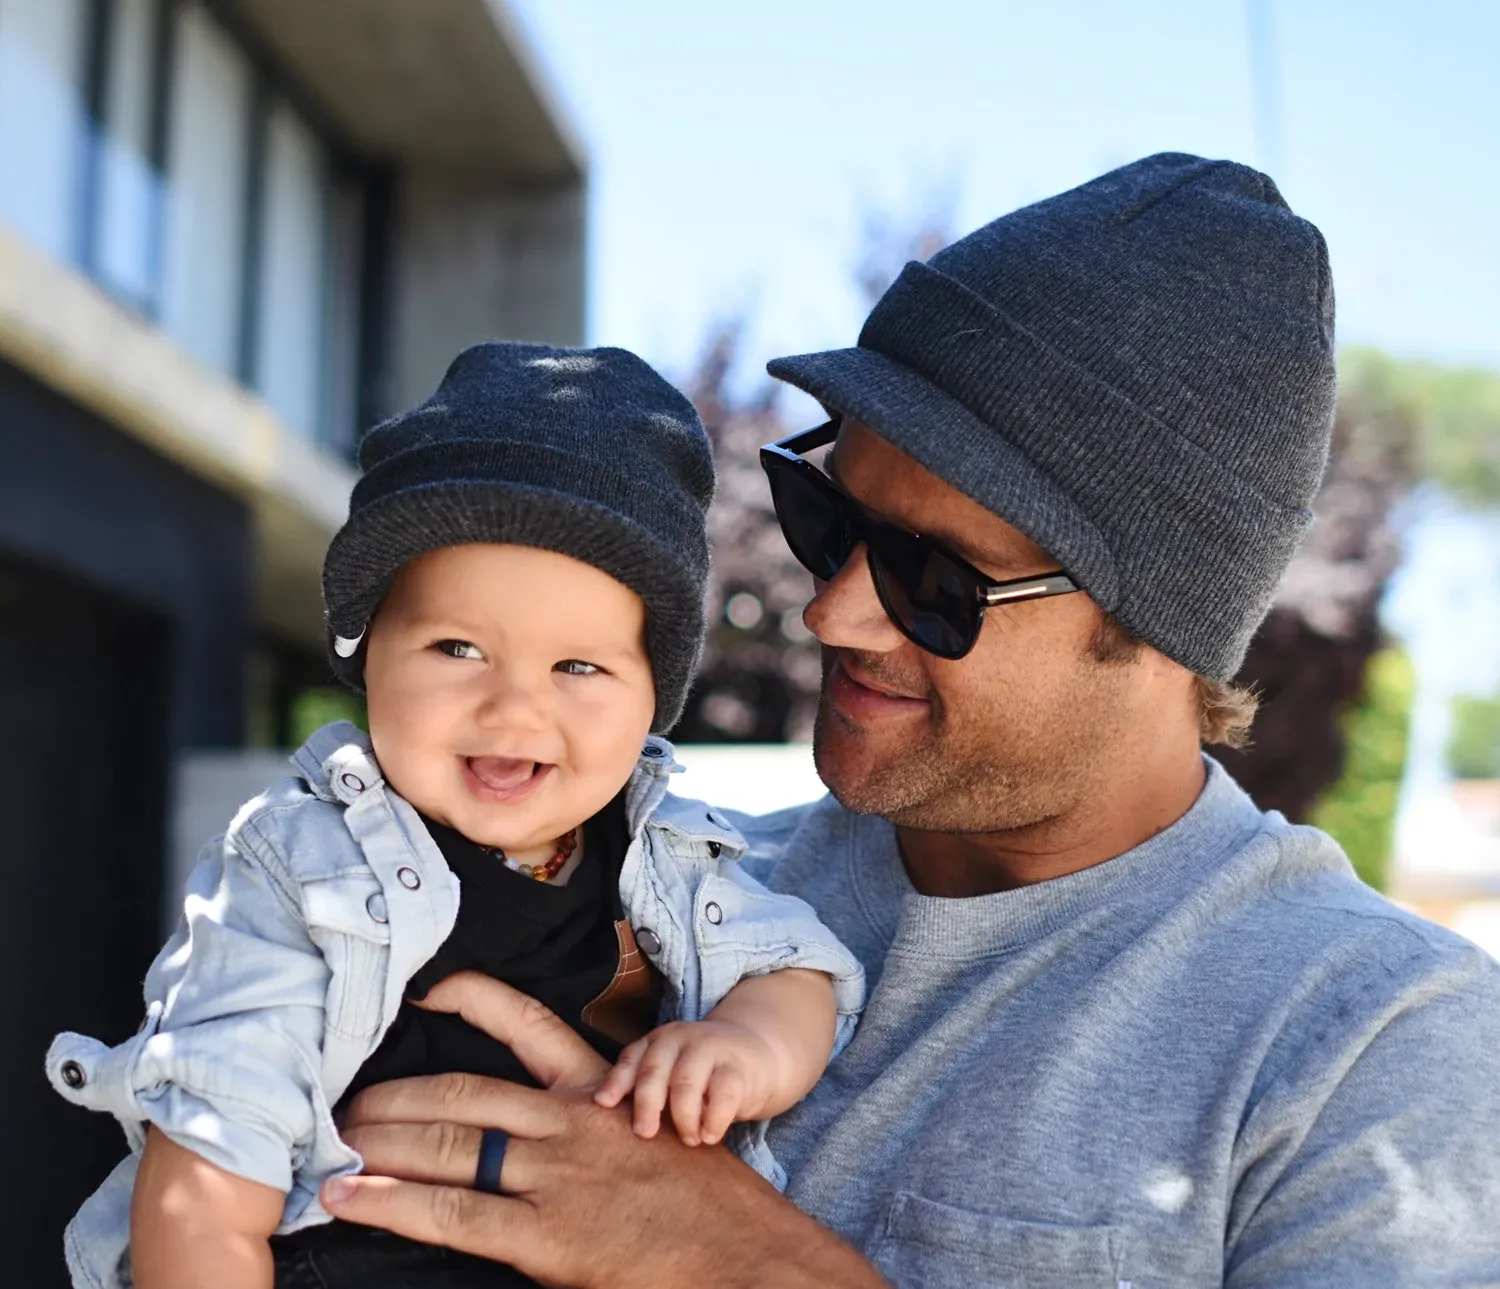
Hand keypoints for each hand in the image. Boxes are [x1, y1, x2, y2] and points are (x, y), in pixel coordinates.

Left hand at [321, 971, 881, 1288]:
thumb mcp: (658, 1138)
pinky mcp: (546, 1238)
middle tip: (345, 1098)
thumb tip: (547, 1130)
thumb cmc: (707, 1203)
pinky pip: (452, 1215)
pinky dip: (393, 1203)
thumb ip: (603, 1124)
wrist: (747, 1255)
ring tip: (334, 1142)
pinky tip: (350, 1197)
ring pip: (448, 1147)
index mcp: (601, 1092)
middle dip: (397, 1095)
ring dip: (382, 1142)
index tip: (430, 988)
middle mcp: (571, 1123)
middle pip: (463, 1093)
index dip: (475, 1000)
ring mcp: (555, 1179)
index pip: (529, 1026)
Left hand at [594, 1020, 777, 1144]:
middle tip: (645, 1133)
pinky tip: (710, 1136)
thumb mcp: (673, 1072)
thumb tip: (611, 1125)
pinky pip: (723, 1095)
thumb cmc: (704, 1074)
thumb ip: (649, 1089)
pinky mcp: (738, 1069)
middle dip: (646, 1104)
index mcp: (659, 1041)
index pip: (632, 1058)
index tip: (603, 1104)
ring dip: (683, 1117)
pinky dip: (713, 1119)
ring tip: (688, 1140)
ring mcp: (711, 1049)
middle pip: (655, 1071)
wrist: (758, 1055)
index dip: (616, 1081)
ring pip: (686, 1083)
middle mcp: (681, 1039)